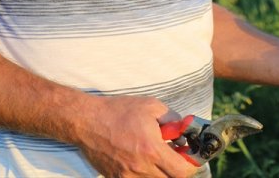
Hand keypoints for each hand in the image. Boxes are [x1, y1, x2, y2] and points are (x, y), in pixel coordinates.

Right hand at [74, 95, 198, 177]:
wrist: (87, 121)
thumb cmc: (120, 112)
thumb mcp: (153, 107)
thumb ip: (174, 120)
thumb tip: (185, 132)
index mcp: (152, 150)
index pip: (182, 171)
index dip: (191, 165)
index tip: (190, 155)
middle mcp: (140, 167)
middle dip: (178, 169)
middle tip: (177, 156)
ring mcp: (126, 176)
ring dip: (162, 173)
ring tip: (158, 156)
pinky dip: (146, 175)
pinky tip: (144, 161)